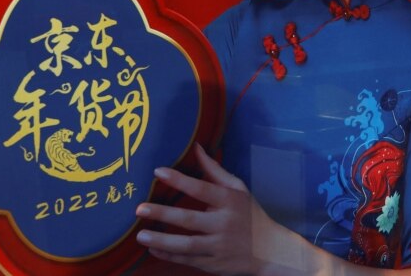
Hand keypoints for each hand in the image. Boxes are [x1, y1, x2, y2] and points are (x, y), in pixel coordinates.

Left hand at [136, 145, 310, 275]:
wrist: (270, 250)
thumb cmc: (250, 214)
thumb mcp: (238, 189)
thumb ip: (215, 170)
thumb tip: (196, 148)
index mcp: (230, 201)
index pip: (202, 188)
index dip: (180, 180)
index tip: (158, 172)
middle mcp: (224, 224)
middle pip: (189, 219)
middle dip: (163, 214)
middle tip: (140, 209)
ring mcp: (219, 246)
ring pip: (186, 245)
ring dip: (161, 240)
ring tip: (141, 235)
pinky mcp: (215, 264)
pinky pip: (188, 260)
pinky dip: (169, 255)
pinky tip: (153, 248)